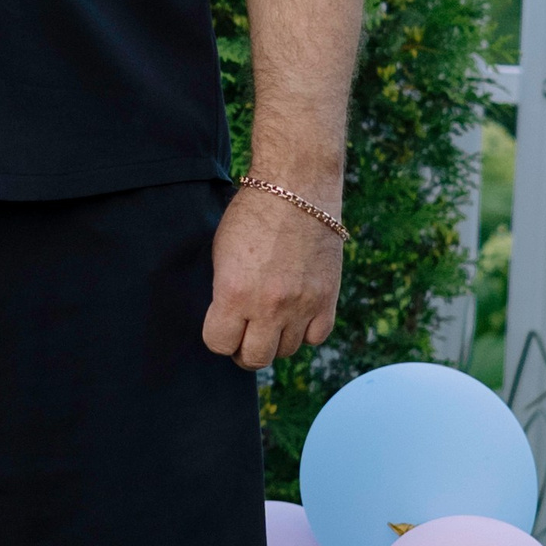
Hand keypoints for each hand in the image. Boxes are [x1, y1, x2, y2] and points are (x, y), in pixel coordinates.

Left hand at [202, 182, 343, 370]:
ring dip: (275, 341)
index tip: (220, 326)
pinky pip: (317, 337)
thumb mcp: (221, 253)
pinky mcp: (328, 298)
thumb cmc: (251, 214)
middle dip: (243, 351)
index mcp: (233, 292)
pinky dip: (305, 332)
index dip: (216, 337)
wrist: (297, 188)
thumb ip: (224, 291)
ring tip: (269, 322)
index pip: (218, 343)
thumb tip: (228, 321)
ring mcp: (302, 304)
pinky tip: (295, 316)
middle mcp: (269, 306)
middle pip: (255, 357)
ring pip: (287, 350)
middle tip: (243, 335)